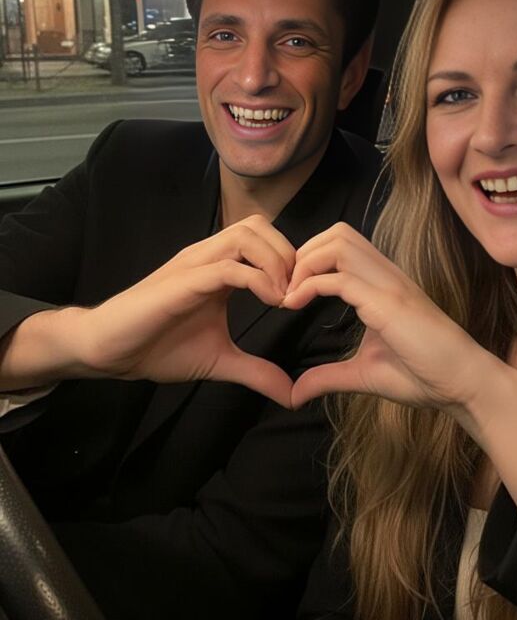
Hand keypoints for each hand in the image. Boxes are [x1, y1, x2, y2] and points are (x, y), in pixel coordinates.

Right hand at [66, 215, 294, 405]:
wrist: (108, 350)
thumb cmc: (156, 347)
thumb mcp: (219, 361)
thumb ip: (256, 371)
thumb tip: (291, 394)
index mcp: (218, 268)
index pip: (264, 239)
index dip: (292, 261)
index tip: (305, 297)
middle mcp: (207, 257)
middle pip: (260, 225)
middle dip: (289, 254)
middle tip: (299, 293)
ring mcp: (194, 265)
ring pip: (246, 234)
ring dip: (276, 261)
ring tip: (285, 298)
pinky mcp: (182, 282)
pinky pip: (227, 266)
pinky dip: (257, 279)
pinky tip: (270, 302)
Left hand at [283, 223, 487, 411]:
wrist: (462, 385)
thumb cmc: (424, 376)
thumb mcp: (363, 375)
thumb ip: (328, 377)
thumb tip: (295, 394)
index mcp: (382, 284)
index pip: (340, 245)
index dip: (308, 261)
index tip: (288, 293)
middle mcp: (385, 275)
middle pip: (336, 232)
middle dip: (302, 253)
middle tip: (285, 289)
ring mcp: (388, 286)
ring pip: (338, 242)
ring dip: (304, 263)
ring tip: (289, 295)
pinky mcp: (388, 304)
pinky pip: (340, 278)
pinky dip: (309, 285)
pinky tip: (293, 305)